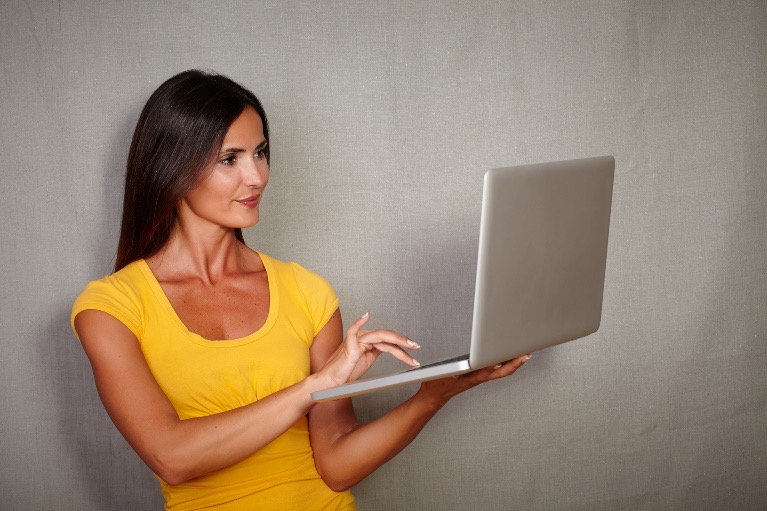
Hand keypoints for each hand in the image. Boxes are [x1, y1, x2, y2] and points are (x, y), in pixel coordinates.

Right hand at [316, 313, 419, 387]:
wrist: (331, 382)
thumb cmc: (346, 372)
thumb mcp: (367, 361)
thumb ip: (376, 351)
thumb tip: (390, 348)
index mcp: (368, 342)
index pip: (389, 342)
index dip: (403, 348)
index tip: (414, 357)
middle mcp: (364, 338)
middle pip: (387, 337)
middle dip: (404, 342)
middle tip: (416, 347)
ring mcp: (357, 339)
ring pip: (380, 336)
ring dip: (397, 341)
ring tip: (410, 346)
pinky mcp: (349, 344)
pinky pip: (353, 330)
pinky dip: (359, 322)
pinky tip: (366, 315)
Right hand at [416, 354, 531, 407]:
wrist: (433, 397)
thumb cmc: (436, 387)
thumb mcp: (440, 379)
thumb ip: (449, 374)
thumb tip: (458, 370)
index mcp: (470, 378)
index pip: (489, 370)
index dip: (500, 363)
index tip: (510, 355)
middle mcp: (477, 378)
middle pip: (501, 372)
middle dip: (515, 363)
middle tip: (526, 354)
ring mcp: (478, 378)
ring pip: (500, 371)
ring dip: (513, 363)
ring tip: (523, 354)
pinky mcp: (477, 377)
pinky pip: (495, 371)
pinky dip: (504, 364)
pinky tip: (508, 359)